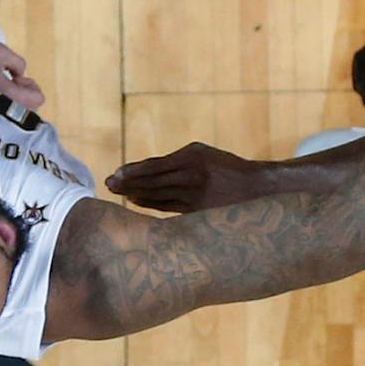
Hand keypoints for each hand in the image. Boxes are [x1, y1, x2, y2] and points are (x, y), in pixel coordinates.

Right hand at [0, 38, 44, 109]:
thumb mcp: (2, 52)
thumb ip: (19, 64)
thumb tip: (20, 75)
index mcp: (7, 94)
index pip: (37, 100)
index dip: (32, 85)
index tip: (18, 78)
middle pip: (29, 108)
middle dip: (24, 91)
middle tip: (11, 78)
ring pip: (15, 110)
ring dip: (13, 95)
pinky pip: (1, 110)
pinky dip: (2, 98)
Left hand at [104, 141, 262, 212]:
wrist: (256, 189)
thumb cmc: (226, 168)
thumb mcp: (203, 154)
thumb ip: (177, 160)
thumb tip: (144, 170)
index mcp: (191, 158)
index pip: (154, 166)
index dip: (132, 172)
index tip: (115, 174)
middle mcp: (191, 176)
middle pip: (152, 182)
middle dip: (128, 184)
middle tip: (108, 185)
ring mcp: (193, 196)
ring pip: (157, 196)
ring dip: (135, 195)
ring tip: (118, 193)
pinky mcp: (196, 211)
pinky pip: (167, 208)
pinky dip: (150, 204)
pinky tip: (136, 202)